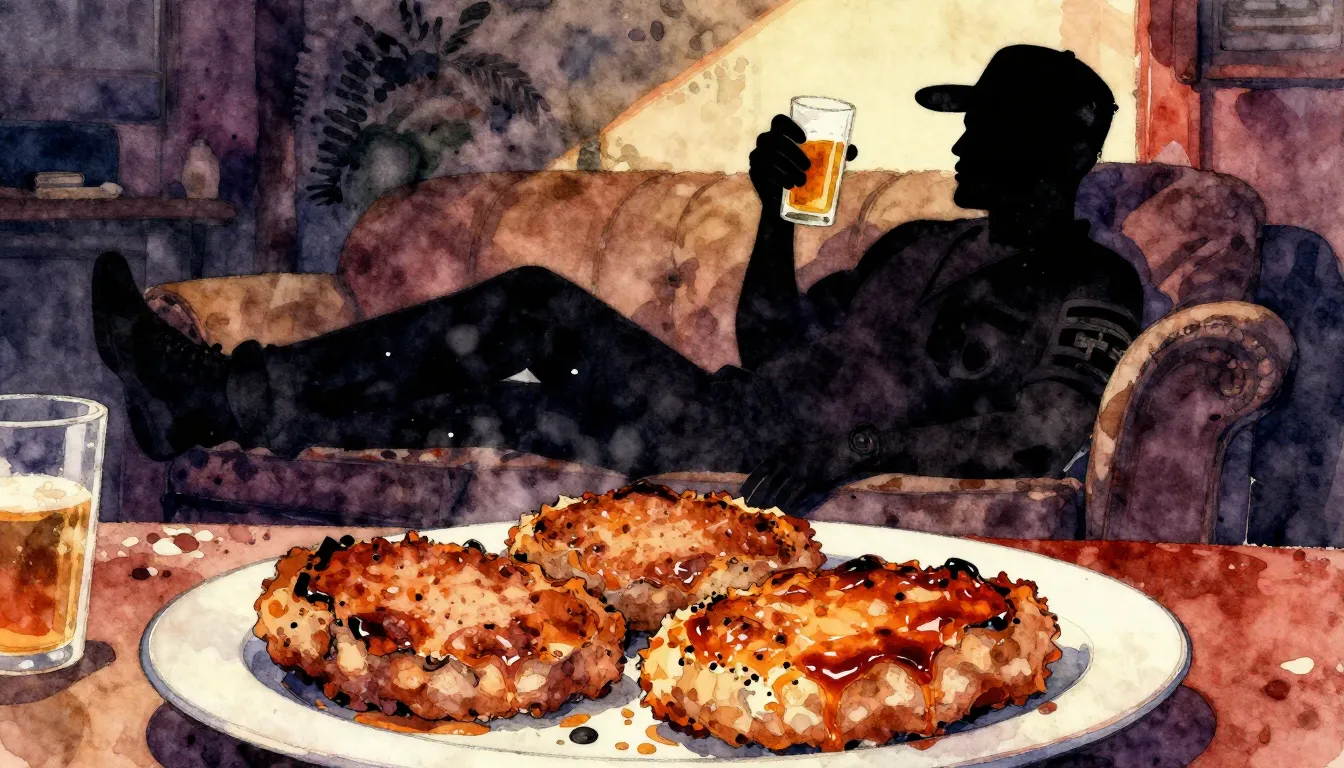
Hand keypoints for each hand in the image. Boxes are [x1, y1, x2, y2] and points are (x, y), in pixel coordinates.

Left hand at [741, 429, 875, 513]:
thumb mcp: (793, 450)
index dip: (750, 485)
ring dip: (772, 504)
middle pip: (767, 486)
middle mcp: (787, 464)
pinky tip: (785, 510)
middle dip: (758, 498)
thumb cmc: (815, 451)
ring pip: (780, 495)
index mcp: (781, 454)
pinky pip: (796, 500)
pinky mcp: (811, 484)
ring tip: (767, 509)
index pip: (760, 472)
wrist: (840, 450)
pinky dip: (790, 506)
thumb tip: (764, 479)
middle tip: (753, 507)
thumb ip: (779, 462)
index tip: (743, 495)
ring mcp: (799, 474)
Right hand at [748, 115, 857, 206]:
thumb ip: (836, 155)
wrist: (785, 202)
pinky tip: (790, 186)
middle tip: (808, 166)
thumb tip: (852, 150)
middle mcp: (766, 142)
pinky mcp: (755, 171)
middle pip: (773, 139)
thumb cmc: (804, 177)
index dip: (789, 126)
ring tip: (802, 181)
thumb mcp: (822, 166)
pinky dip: (779, 177)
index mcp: (780, 135)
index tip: (804, 139)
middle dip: (791, 152)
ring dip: (787, 167)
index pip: (779, 121)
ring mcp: (758, 156)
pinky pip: (764, 170)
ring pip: (769, 156)